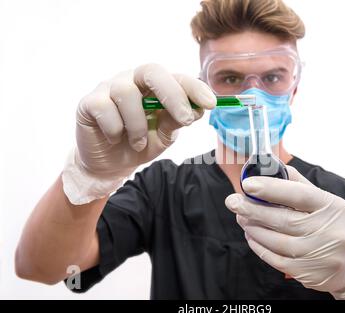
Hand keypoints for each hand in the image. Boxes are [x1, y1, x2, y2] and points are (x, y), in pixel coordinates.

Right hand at [62, 64, 215, 203]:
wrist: (110, 165)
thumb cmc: (140, 144)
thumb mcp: (164, 135)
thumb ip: (176, 121)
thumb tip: (196, 110)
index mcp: (155, 87)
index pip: (176, 77)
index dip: (194, 87)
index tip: (211, 104)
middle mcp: (133, 81)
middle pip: (151, 71)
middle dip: (172, 94)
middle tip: (185, 119)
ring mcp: (109, 88)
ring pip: (126, 93)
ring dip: (137, 124)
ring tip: (138, 143)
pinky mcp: (89, 102)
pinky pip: (104, 108)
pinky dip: (115, 129)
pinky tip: (116, 139)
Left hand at [225, 166, 344, 299]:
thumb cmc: (335, 226)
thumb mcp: (326, 202)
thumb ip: (299, 185)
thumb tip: (270, 168)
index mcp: (333, 207)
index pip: (300, 195)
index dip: (272, 189)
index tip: (248, 184)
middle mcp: (329, 232)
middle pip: (284, 219)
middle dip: (253, 209)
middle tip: (233, 201)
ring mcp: (319, 255)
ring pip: (277, 241)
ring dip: (253, 228)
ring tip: (241, 217)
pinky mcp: (308, 273)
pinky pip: (276, 259)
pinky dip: (259, 247)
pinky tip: (251, 236)